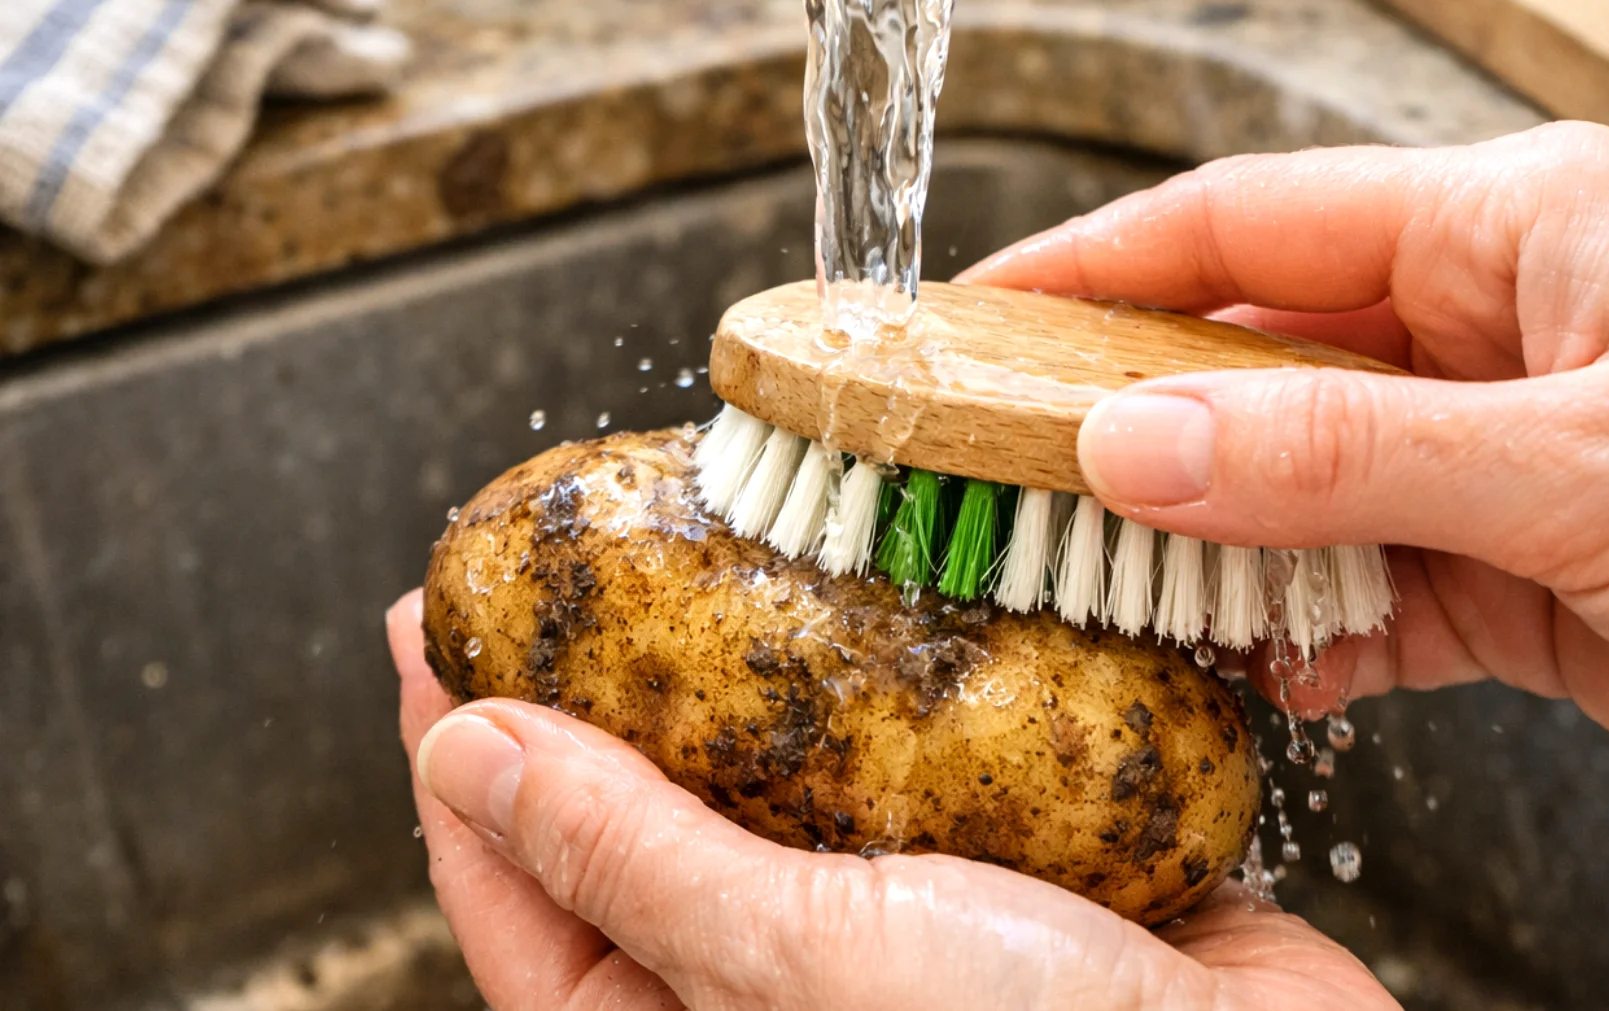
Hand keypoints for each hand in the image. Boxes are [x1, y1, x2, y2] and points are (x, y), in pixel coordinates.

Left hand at [388, 591, 1396, 1010]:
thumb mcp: (787, 958)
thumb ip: (626, 855)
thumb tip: (464, 754)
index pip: (511, 888)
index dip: (455, 751)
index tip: (427, 625)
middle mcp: (770, 978)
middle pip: (637, 814)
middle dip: (600, 688)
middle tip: (569, 561)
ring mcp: (888, 915)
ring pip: (777, 771)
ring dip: (748, 664)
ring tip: (709, 543)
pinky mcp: (998, 858)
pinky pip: (911, 752)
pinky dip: (890, 672)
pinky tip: (876, 588)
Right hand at [961, 121, 1608, 821]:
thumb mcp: (1590, 464)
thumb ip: (1347, 457)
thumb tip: (1135, 446)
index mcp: (1511, 234)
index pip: (1253, 222)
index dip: (1102, 261)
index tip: (982, 314)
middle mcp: (1491, 333)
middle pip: (1256, 359)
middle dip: (1138, 427)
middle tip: (1011, 482)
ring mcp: (1500, 458)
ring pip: (1299, 487)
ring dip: (1217, 548)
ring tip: (1120, 595)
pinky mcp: (1522, 575)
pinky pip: (1368, 591)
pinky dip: (1311, 636)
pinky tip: (1269, 674)